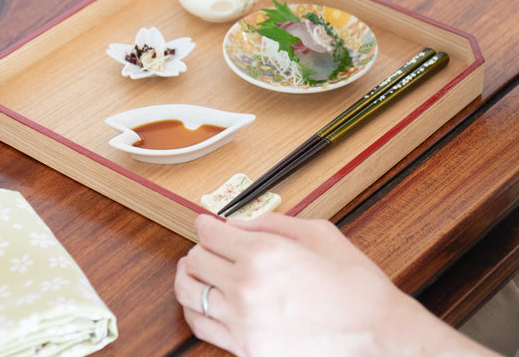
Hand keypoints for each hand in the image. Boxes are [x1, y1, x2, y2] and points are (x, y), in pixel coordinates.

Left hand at [174, 213, 497, 356]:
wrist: (375, 331)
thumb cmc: (350, 279)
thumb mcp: (315, 231)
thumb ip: (270, 222)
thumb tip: (238, 222)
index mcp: (262, 252)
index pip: (209, 233)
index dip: (205, 224)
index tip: (205, 223)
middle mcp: (246, 286)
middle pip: (195, 260)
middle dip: (200, 248)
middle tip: (207, 245)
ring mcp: (244, 322)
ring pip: (190, 293)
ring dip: (189, 277)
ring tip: (195, 270)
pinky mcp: (247, 349)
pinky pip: (201, 327)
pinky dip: (195, 310)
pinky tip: (202, 302)